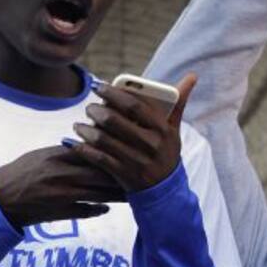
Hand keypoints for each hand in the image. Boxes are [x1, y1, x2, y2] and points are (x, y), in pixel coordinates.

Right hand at [0, 147, 124, 227]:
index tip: (131, 150)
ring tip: (133, 191)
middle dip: (123, 174)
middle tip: (140, 173)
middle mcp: (63, 175)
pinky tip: (108, 207)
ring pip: (100, 194)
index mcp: (58, 156)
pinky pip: (88, 211)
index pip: (94, 152)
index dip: (115, 152)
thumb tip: (94, 143)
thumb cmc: (21, 172)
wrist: (0, 199)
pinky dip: (100, 209)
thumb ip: (68, 152)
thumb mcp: (43, 155)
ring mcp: (64, 196)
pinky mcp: (62, 213)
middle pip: (102, 174)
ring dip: (118, 194)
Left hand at [69, 74, 197, 192]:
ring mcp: (137, 161)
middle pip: (115, 121)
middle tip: (89, 107)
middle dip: (97, 111)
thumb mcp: (174, 129)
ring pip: (104, 140)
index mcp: (163, 129)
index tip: (100, 86)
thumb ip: (178, 102)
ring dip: (86, 130)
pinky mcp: (124, 175)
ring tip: (79, 125)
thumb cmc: (167, 152)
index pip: (135, 105)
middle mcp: (151, 145)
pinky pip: (98, 158)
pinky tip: (74, 143)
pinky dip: (83, 149)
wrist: (166, 190)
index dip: (114, 93)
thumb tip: (192, 76)